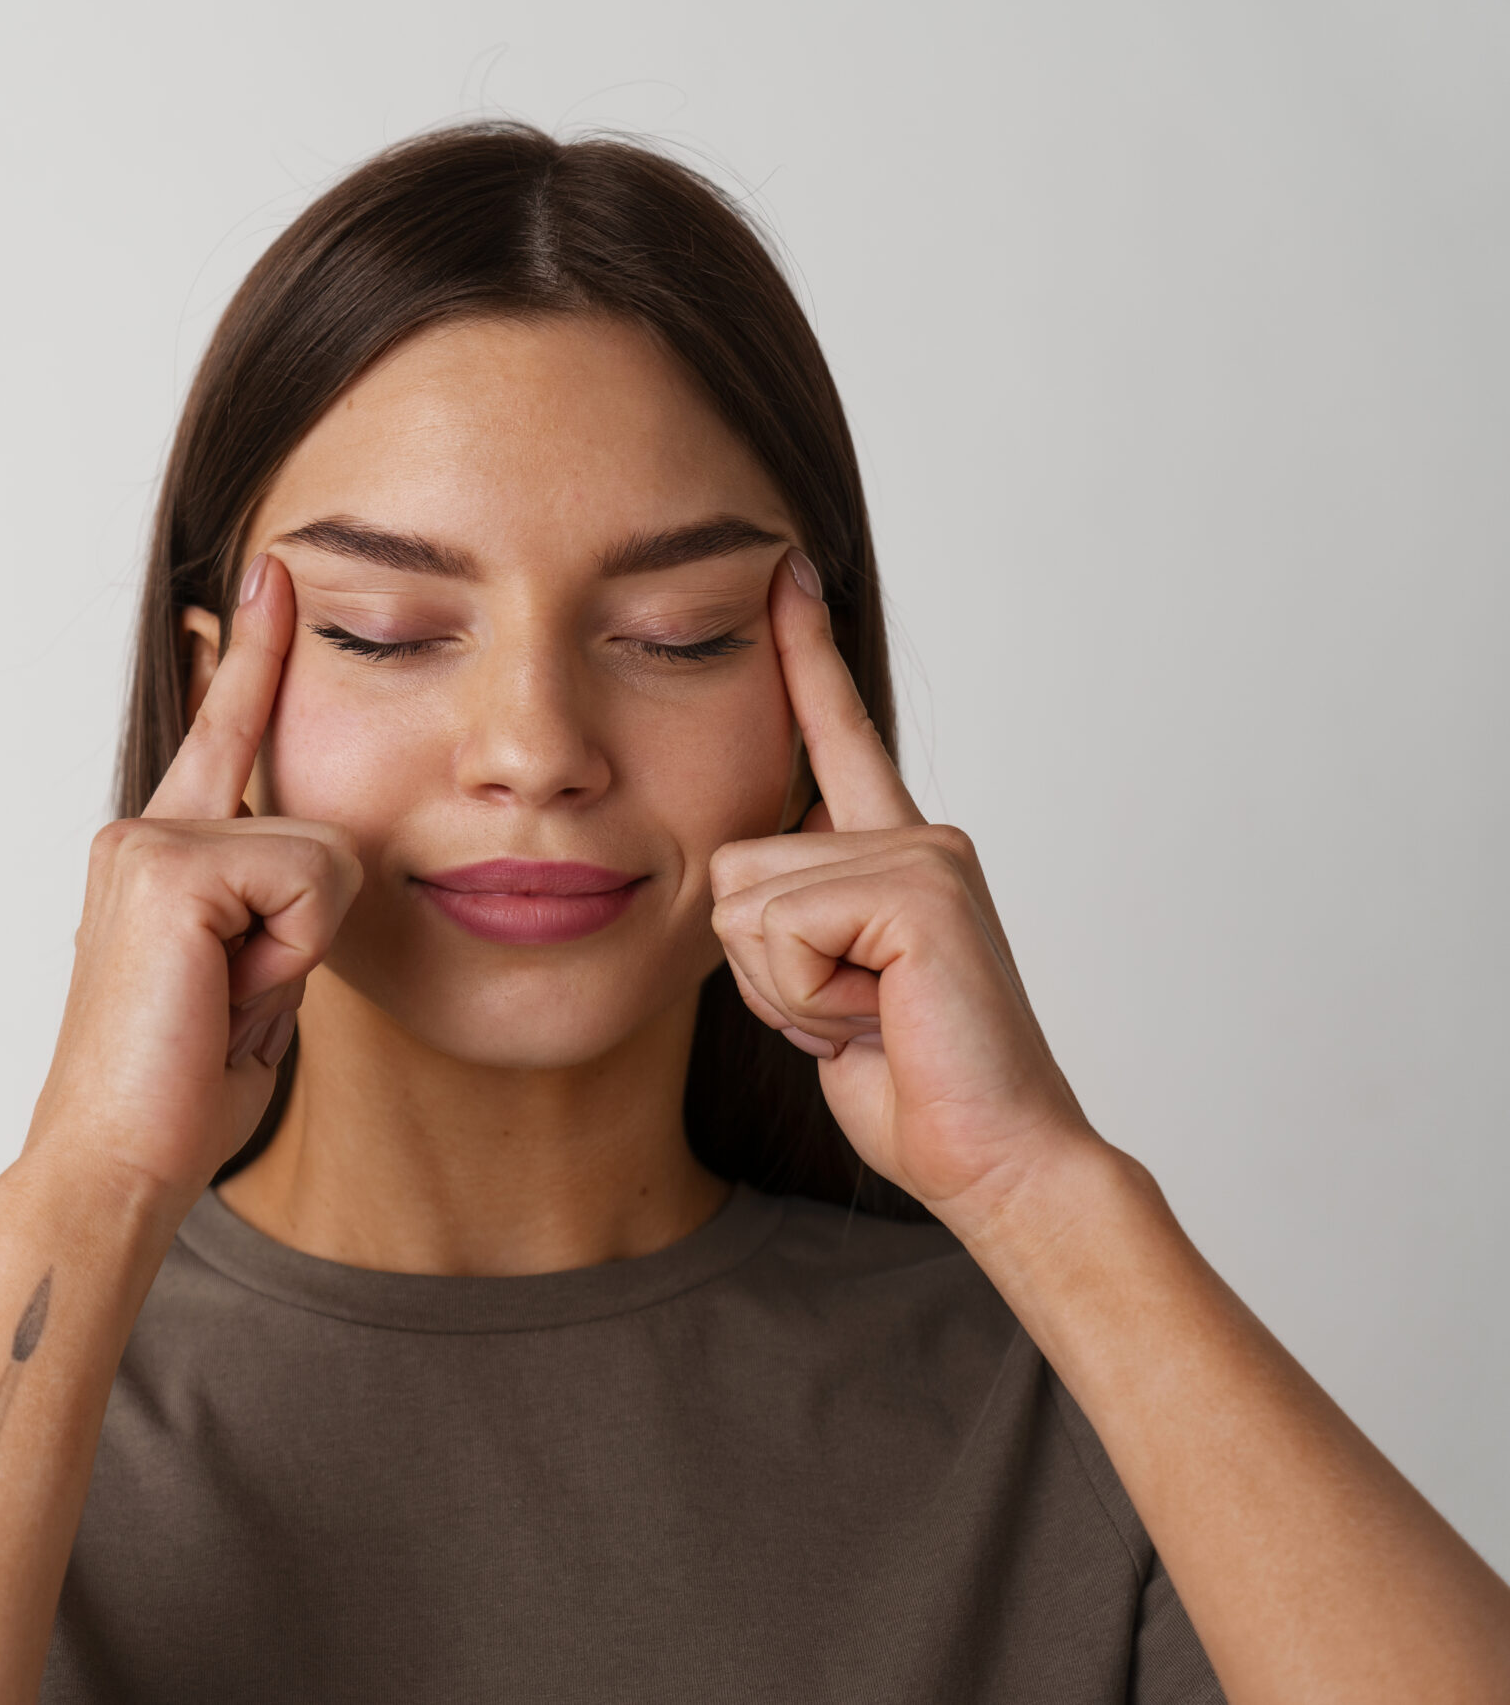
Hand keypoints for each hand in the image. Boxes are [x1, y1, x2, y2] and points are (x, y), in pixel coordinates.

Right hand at [22, 555, 361, 1208]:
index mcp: (156, 858)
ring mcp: (146, 842)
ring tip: (222, 1006)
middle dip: (303, 938)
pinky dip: (288, 955)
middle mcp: (142, 834)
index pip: (219, 737)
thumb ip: (270, 914)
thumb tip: (315, 878)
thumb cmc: (175, 1095)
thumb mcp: (245, 985)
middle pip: (316, 832)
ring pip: (322, 859)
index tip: (266, 575)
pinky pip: (310, 883)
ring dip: (294, 953)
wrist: (113, 1161)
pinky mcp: (169, 866)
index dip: (248, 657)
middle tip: (229, 1006)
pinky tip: (221, 995)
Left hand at [708, 554, 1097, 1228]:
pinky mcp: (922, 887)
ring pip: (745, 898)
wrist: (994, 1158)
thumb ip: (791, 927)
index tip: (783, 569)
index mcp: (893, 855)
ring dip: (783, 988)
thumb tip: (745, 893)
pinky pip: (780, 929)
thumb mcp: (823, 994)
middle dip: (759, 966)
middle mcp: (917, 836)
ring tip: (871, 1017)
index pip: (837, 736)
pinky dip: (805, 997)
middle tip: (851, 1012)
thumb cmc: (912, 1087)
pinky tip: (881, 1019)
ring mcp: (926, 855)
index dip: (805, 655)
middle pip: (732, 862)